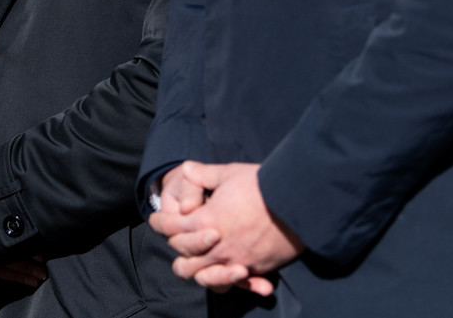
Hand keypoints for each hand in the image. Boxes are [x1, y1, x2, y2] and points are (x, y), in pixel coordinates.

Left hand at [149, 162, 301, 295]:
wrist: (297, 200)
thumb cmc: (261, 184)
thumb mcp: (228, 173)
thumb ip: (203, 174)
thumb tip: (187, 169)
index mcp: (204, 220)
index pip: (171, 228)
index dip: (159, 223)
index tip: (155, 220)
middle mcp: (216, 245)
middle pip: (183, 259)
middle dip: (177, 247)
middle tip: (178, 238)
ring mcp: (236, 259)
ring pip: (204, 277)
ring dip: (199, 271)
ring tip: (200, 262)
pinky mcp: (256, 268)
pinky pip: (237, 283)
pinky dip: (233, 282)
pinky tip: (235, 276)